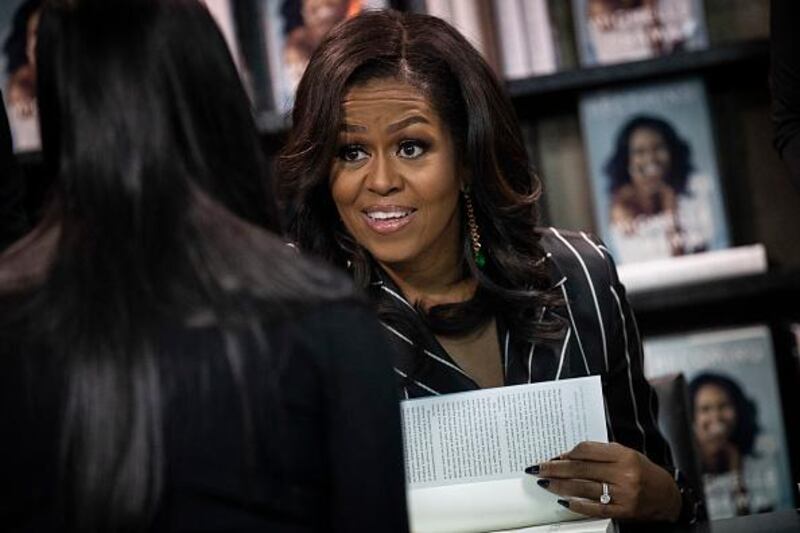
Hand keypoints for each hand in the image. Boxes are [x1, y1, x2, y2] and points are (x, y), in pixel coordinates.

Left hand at [526, 441, 681, 521]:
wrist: (667, 497)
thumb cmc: (643, 471)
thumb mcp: (625, 454)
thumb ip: (599, 453)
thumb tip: (567, 457)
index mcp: (623, 455)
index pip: (587, 450)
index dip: (567, 453)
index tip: (554, 456)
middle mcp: (623, 474)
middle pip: (580, 469)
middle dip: (555, 468)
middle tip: (538, 468)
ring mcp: (623, 495)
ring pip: (583, 488)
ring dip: (559, 485)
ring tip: (544, 482)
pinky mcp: (622, 511)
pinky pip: (593, 508)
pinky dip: (576, 504)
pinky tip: (562, 500)